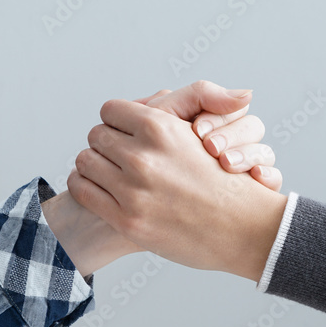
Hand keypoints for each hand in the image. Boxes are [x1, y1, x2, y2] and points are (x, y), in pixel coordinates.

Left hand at [67, 98, 287, 281]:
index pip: (110, 110)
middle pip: (96, 135)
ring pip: (85, 161)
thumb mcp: (210, 129)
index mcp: (160, 127)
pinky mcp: (126, 220)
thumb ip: (191, 101)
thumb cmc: (226, 180)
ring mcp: (133, 191)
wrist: (242, 229)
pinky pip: (83, 191)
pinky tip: (98, 188)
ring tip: (107, 170)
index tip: (126, 131)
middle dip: (106, 142)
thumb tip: (168, 97)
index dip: (118, 120)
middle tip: (117, 153)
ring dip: (93, 164)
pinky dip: (84, 186)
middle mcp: (143, 158)